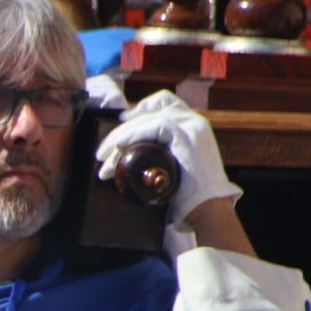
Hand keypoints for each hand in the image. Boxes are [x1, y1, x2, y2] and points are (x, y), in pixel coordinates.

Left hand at [95, 90, 240, 227]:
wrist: (208, 208)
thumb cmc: (187, 194)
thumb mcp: (172, 166)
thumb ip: (158, 152)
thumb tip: (126, 154)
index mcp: (193, 125)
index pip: (164, 102)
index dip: (142, 107)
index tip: (121, 120)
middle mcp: (194, 121)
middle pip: (152, 110)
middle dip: (123, 129)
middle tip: (102, 152)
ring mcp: (193, 126)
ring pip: (149, 119)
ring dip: (122, 136)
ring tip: (104, 156)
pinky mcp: (187, 136)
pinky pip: (155, 127)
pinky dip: (133, 136)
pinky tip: (119, 147)